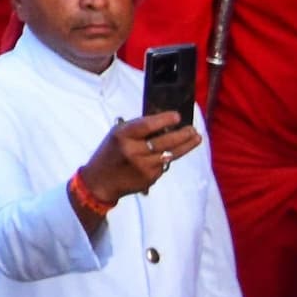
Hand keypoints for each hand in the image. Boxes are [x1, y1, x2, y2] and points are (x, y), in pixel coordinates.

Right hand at [83, 109, 200, 203]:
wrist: (101, 180)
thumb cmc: (110, 153)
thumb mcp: (117, 136)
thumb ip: (136, 130)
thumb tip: (163, 122)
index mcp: (121, 136)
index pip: (146, 125)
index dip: (163, 120)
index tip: (177, 116)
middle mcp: (133, 151)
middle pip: (163, 141)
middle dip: (181, 135)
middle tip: (193, 129)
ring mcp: (142, 166)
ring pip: (170, 154)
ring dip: (185, 146)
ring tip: (196, 138)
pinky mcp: (150, 178)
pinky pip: (164, 165)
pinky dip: (169, 157)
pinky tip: (174, 152)